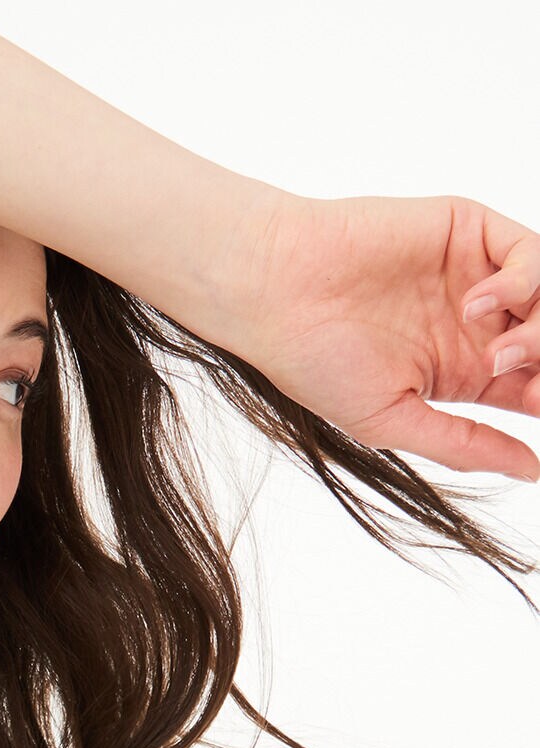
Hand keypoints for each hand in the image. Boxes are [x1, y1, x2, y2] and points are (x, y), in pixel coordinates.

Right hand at [211, 191, 539, 483]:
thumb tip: (533, 471)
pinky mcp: (472, 231)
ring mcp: (478, 273)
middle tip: (520, 384)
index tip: (530, 407)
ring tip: (498, 351)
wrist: (277, 293)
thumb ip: (465, 444)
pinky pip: (534, 253)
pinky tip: (473, 306)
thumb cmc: (316, 362)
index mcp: (462, 371)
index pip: (534, 384)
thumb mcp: (394, 421)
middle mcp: (478, 322)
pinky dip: (523, 280)